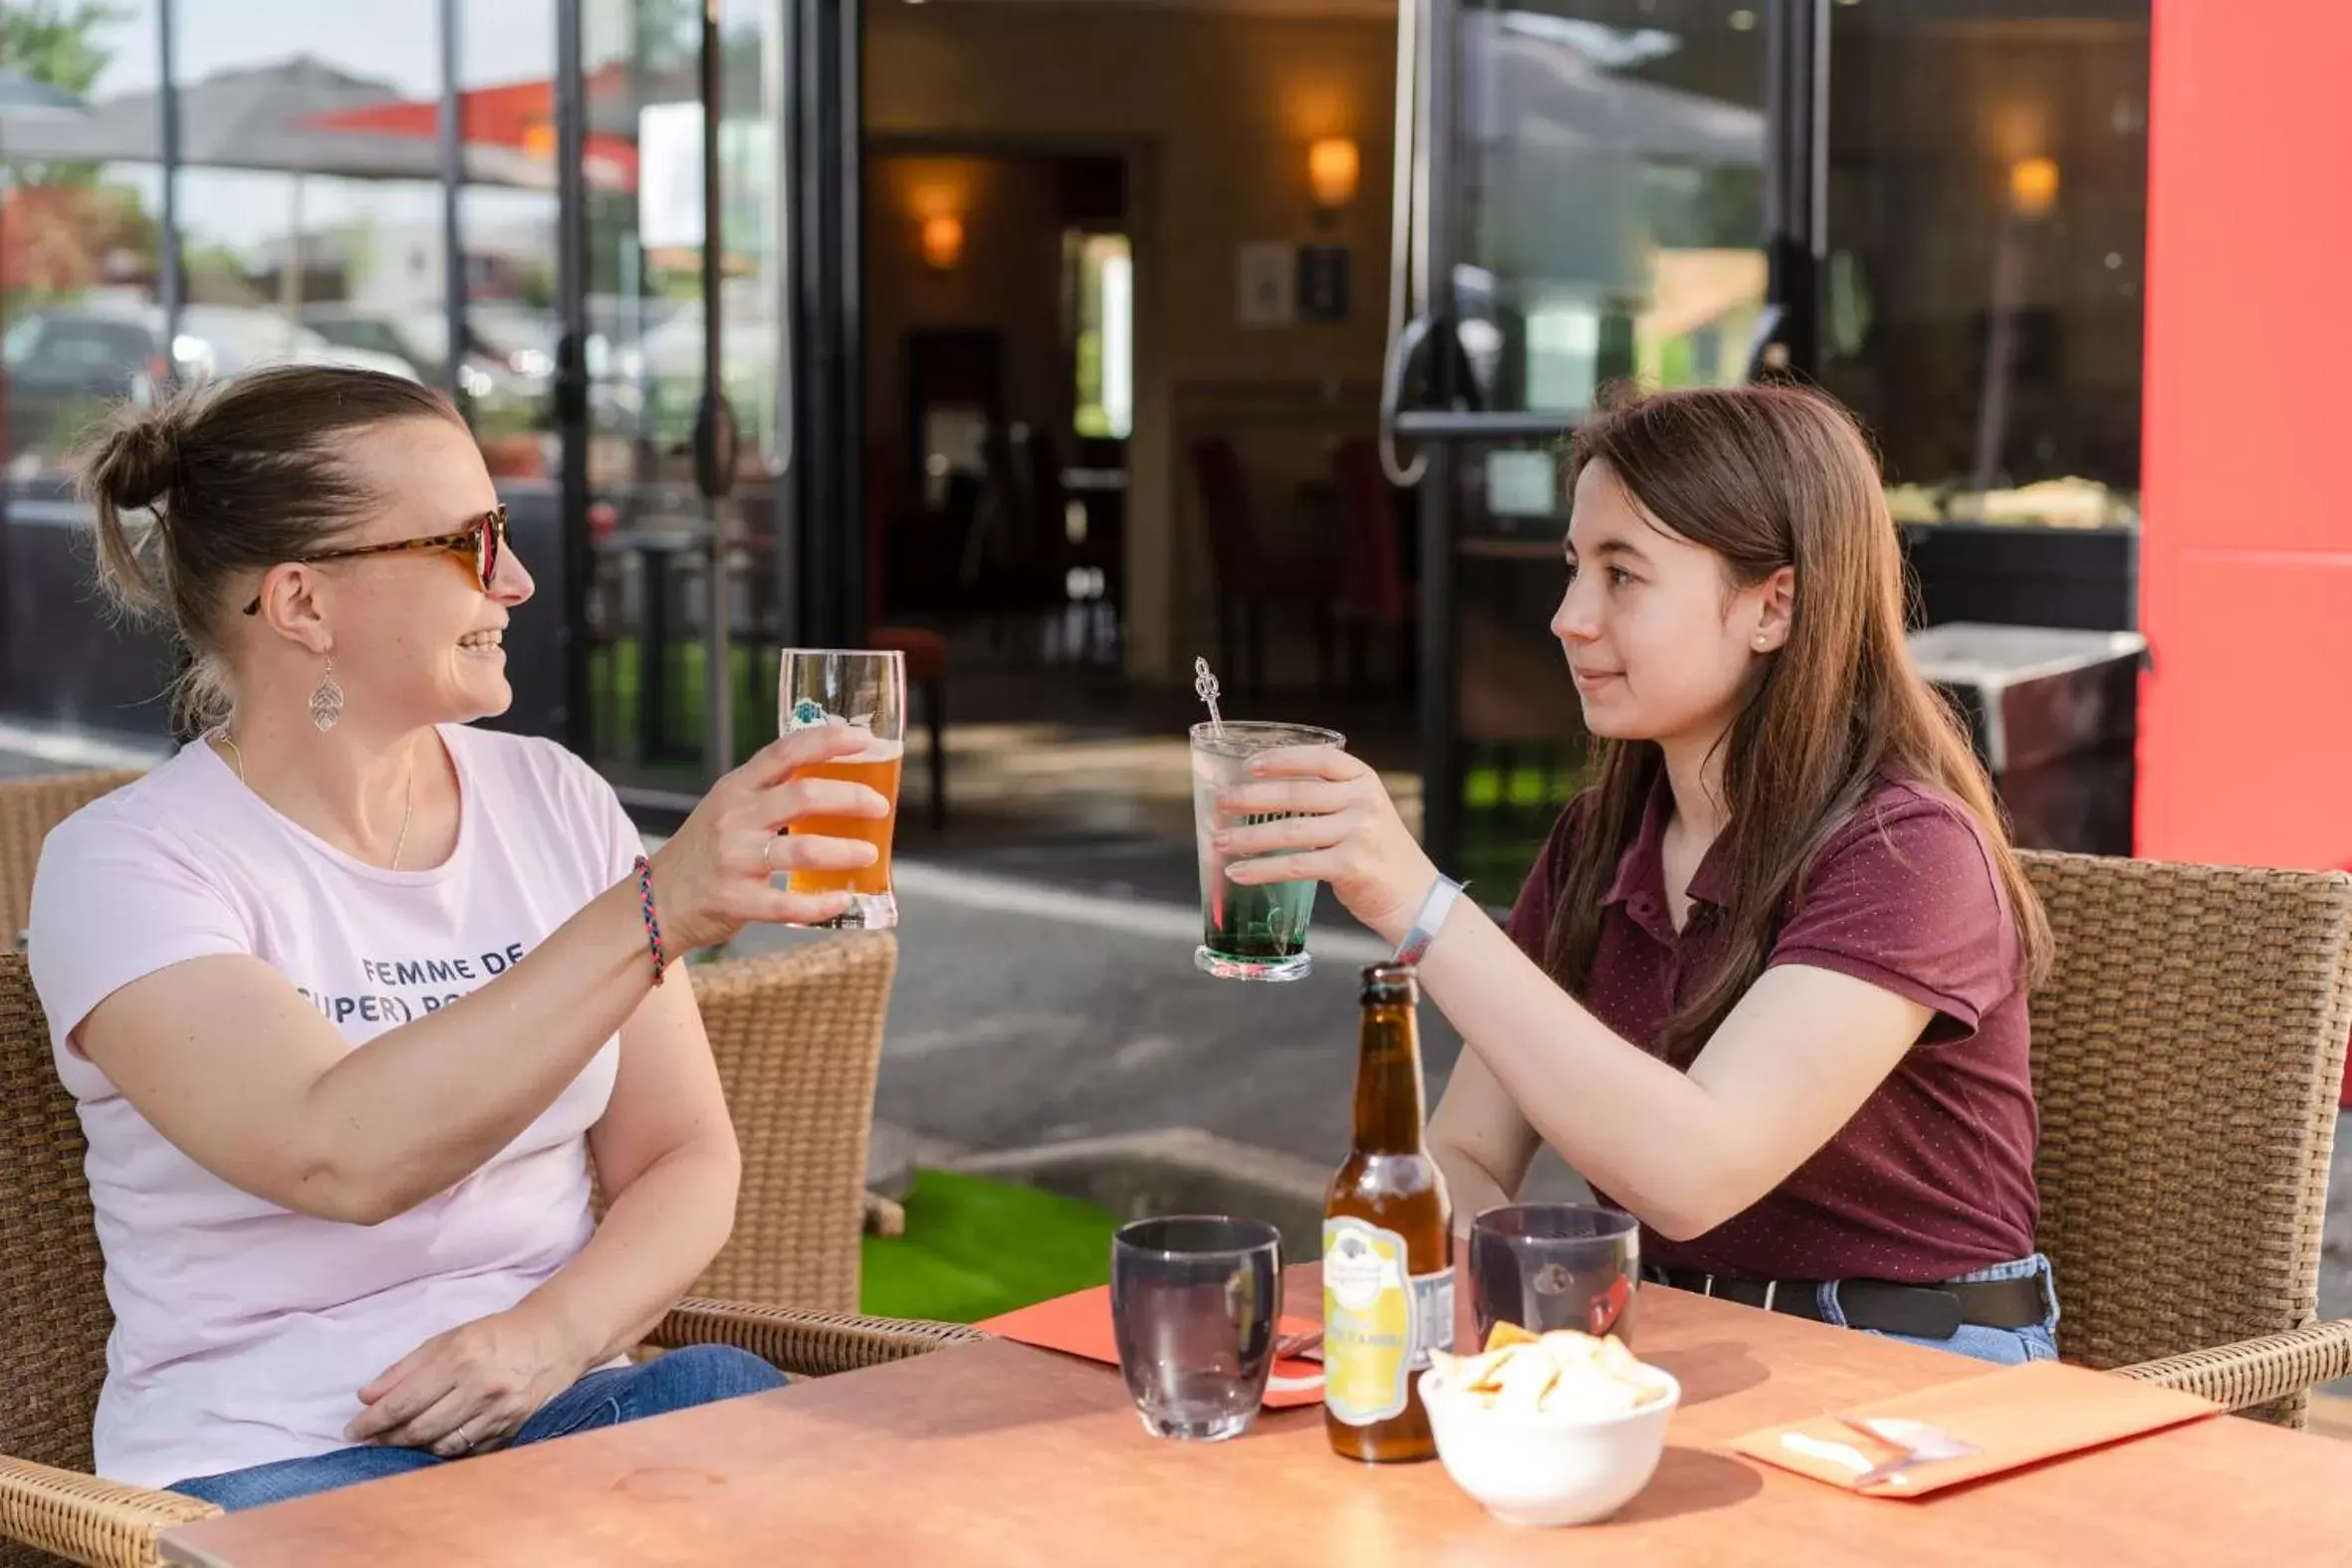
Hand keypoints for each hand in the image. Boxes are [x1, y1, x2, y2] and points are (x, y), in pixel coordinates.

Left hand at [346, 1305, 588, 1456]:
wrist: (555, 1341)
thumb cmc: (496, 1335)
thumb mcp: (449, 1339)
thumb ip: (406, 1368)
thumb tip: (366, 1397)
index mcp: (460, 1358)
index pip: (404, 1401)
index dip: (372, 1421)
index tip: (352, 1430)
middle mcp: (480, 1388)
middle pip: (419, 1429)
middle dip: (387, 1438)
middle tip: (369, 1440)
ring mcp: (499, 1412)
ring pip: (442, 1445)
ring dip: (413, 1448)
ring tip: (397, 1443)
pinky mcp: (512, 1429)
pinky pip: (469, 1451)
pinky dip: (445, 1451)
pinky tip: (432, 1445)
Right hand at [647, 724, 891, 951]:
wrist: (654, 902)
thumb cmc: (706, 851)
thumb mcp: (728, 807)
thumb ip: (771, 792)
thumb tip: (838, 777)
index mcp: (737, 788)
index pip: (785, 751)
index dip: (828, 740)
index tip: (864, 739)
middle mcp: (734, 818)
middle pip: (804, 795)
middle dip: (851, 797)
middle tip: (880, 806)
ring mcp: (733, 860)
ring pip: (803, 850)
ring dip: (845, 851)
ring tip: (870, 853)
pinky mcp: (735, 900)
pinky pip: (788, 904)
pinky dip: (821, 903)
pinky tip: (842, 900)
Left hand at [1217, 746, 1439, 945]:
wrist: (1416, 898)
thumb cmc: (1380, 855)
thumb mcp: (1364, 813)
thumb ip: (1328, 799)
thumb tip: (1264, 794)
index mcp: (1365, 780)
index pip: (1320, 759)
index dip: (1282, 759)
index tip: (1249, 765)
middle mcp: (1364, 802)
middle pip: (1296, 794)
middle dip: (1250, 798)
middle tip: (1220, 803)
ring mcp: (1359, 833)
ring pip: (1290, 831)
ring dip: (1247, 837)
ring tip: (1220, 841)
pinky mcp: (1350, 866)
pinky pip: (1295, 865)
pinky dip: (1261, 869)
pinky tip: (1238, 872)